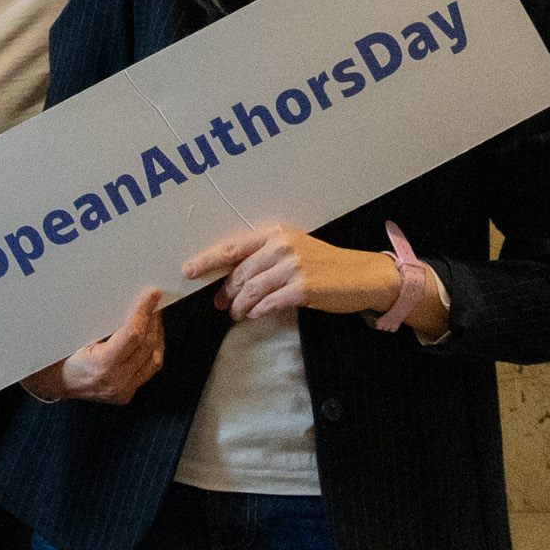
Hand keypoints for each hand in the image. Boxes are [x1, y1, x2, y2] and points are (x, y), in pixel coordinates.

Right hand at [25, 288, 167, 404]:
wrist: (54, 382)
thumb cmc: (61, 356)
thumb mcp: (78, 334)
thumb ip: (104, 322)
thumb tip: (128, 300)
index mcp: (100, 366)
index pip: (132, 334)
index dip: (144, 312)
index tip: (151, 296)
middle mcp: (114, 381)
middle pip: (146, 344)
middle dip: (152, 319)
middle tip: (153, 303)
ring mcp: (122, 390)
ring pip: (153, 357)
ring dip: (156, 335)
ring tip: (153, 318)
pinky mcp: (126, 393)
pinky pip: (149, 369)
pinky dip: (152, 351)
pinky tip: (150, 337)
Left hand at [184, 225, 403, 321]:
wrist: (361, 276)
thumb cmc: (324, 265)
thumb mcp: (293, 251)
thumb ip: (263, 259)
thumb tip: (230, 280)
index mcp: (275, 234)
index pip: (233, 248)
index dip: (207, 260)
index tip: (188, 270)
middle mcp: (282, 247)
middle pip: (239, 274)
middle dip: (225, 292)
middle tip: (220, 304)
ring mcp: (292, 267)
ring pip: (249, 291)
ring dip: (238, 306)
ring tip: (236, 314)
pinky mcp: (302, 288)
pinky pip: (267, 303)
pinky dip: (256, 311)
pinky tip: (253, 315)